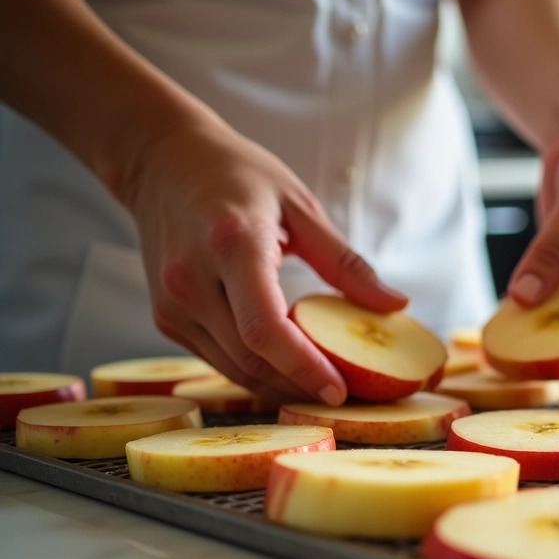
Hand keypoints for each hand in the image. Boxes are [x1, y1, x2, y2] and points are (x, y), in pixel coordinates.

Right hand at [113, 117, 406, 403]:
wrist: (161, 161)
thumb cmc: (236, 175)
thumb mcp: (300, 205)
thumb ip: (346, 261)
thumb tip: (397, 304)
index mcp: (231, 244)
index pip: (265, 328)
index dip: (304, 367)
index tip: (340, 390)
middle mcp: (192, 279)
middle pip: (252, 357)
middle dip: (302, 386)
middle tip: (349, 397)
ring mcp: (172, 303)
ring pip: (234, 367)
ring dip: (281, 387)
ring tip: (326, 390)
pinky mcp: (166, 317)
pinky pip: (218, 358)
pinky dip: (256, 371)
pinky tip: (290, 372)